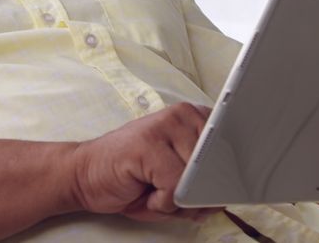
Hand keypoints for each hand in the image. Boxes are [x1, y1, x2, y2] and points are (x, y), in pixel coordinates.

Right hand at [69, 102, 219, 222]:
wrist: (86, 176)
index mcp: (196, 119)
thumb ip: (203, 187)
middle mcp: (183, 115)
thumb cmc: (134, 181)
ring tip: (155, 190)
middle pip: (217, 167)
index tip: (224, 188)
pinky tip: (145, 192)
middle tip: (172, 195)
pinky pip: (175, 186)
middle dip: (197, 195)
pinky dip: (161, 203)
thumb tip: (224, 198)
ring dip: (177, 201)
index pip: (233, 149)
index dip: (228, 176)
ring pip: (196, 179)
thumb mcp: (177, 184)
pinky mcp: (148, 143)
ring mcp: (164, 126)